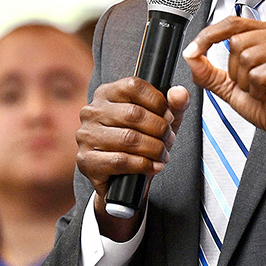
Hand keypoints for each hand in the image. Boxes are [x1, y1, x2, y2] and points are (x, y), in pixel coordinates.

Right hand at [76, 79, 188, 238]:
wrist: (121, 179)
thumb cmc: (140, 142)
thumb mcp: (160, 120)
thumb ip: (174, 105)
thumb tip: (180, 92)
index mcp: (107, 93)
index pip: (134, 86)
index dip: (158, 101)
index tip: (169, 116)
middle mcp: (92, 111)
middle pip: (134, 113)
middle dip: (159, 129)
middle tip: (169, 139)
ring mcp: (86, 136)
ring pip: (128, 138)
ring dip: (154, 149)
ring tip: (163, 155)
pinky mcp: (86, 161)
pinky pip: (120, 161)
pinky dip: (143, 165)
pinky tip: (154, 167)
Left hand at [182, 16, 265, 167]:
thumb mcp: (233, 87)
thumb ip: (210, 72)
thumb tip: (190, 56)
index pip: (233, 23)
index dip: (209, 35)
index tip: (193, 50)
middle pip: (235, 42)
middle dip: (236, 72)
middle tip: (257, 85)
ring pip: (245, 57)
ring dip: (248, 83)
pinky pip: (257, 74)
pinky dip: (258, 91)